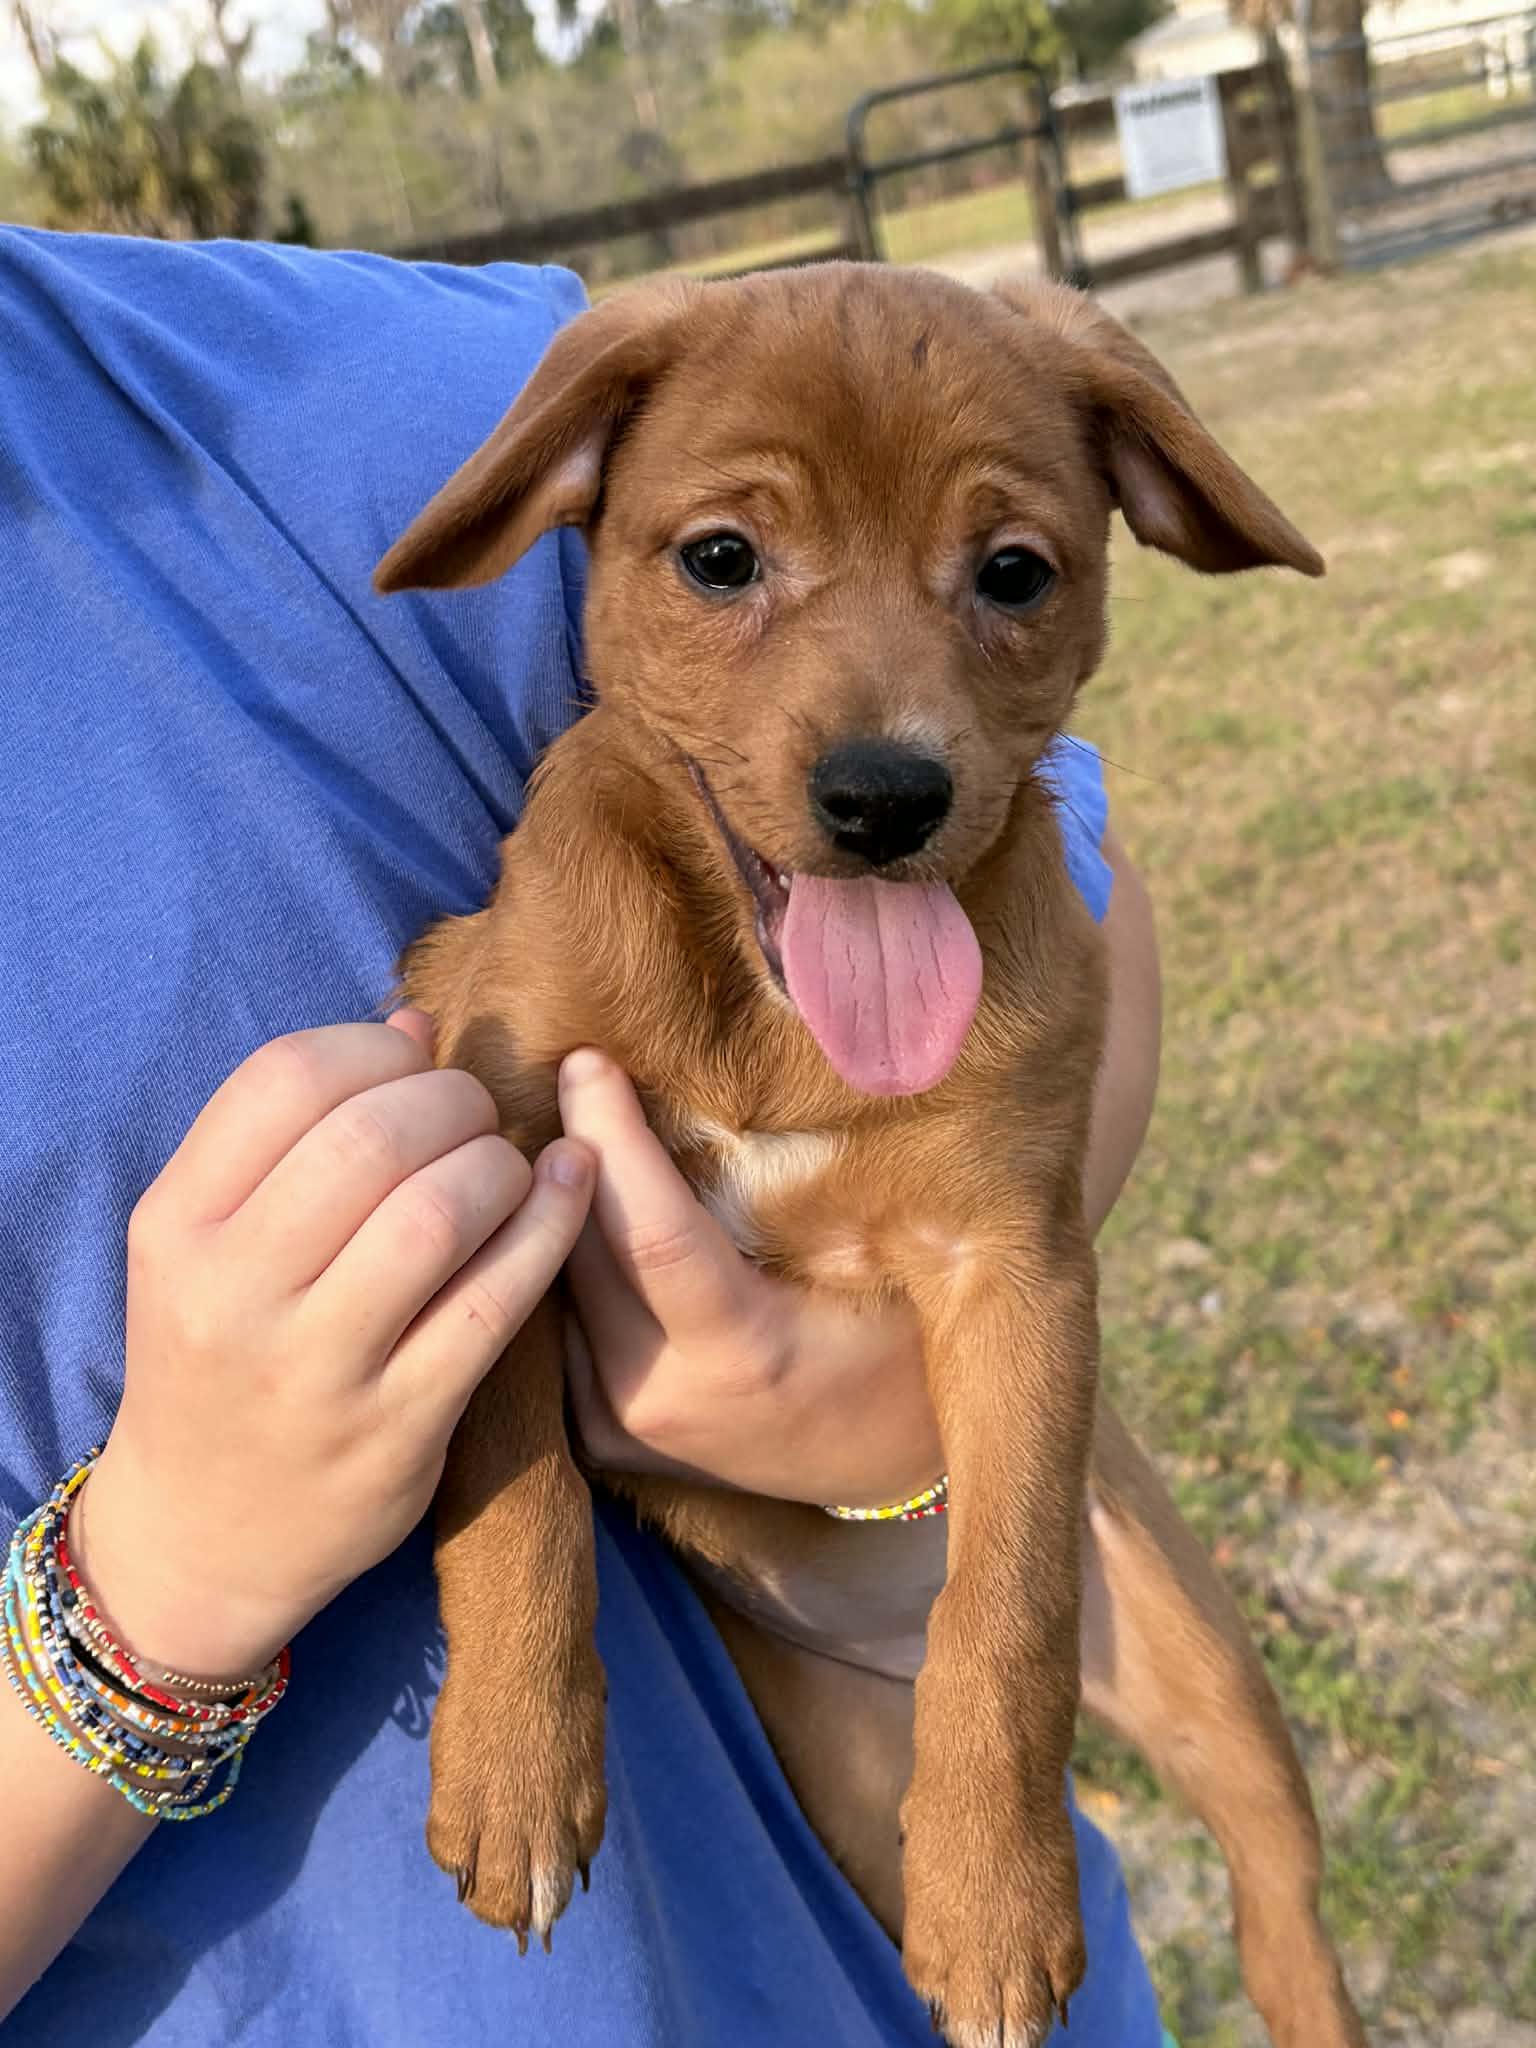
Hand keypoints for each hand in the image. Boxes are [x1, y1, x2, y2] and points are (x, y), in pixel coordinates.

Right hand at [76, 1012, 594, 1682]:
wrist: (204, 1532)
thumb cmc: (221, 1355)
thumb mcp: (208, 1243)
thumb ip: (290, 1133)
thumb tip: (411, 1020)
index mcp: (179, 1227)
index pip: (285, 1078)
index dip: (376, 1047)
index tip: (414, 1062)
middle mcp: (236, 1294)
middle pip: (372, 1137)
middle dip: (452, 1102)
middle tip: (475, 1118)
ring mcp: (319, 1368)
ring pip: (438, 1213)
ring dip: (501, 1165)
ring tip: (512, 1168)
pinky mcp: (401, 1426)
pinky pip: (496, 1299)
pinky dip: (549, 1226)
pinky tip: (570, 1189)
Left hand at [557, 1049, 942, 1509]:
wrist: (890, 1461)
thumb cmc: (908, 1344)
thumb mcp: (892, 1260)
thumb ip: (821, 1186)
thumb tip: (750, 1078)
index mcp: (742, 1352)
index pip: (650, 1230)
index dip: (613, 1138)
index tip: (586, 1059)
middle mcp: (663, 1396)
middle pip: (585, 1250)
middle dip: (571, 1151)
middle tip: (568, 1065)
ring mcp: (623, 1423)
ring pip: (559, 1285)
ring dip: (556, 1204)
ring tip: (565, 1119)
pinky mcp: (602, 1433)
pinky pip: (562, 1321)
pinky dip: (564, 1261)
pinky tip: (570, 1204)